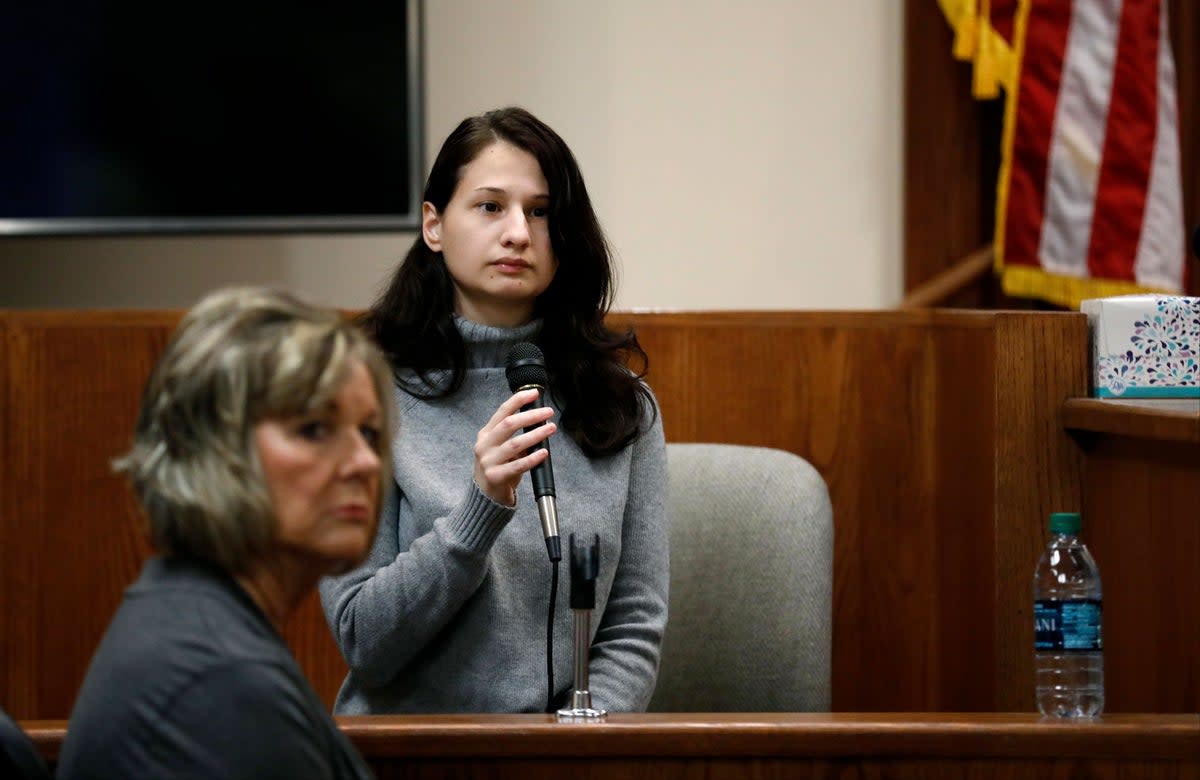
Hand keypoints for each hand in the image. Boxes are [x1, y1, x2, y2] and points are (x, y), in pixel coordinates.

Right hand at [473, 388, 555, 505]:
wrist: (485, 497)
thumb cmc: (497, 468)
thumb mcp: (499, 447)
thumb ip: (513, 434)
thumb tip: (538, 418)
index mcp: (486, 434)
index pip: (502, 411)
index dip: (519, 400)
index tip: (534, 394)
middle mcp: (484, 445)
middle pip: (509, 424)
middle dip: (531, 416)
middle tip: (548, 413)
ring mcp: (488, 461)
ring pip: (516, 444)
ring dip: (536, 434)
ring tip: (550, 428)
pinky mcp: (496, 477)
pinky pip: (518, 465)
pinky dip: (533, 457)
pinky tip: (544, 452)